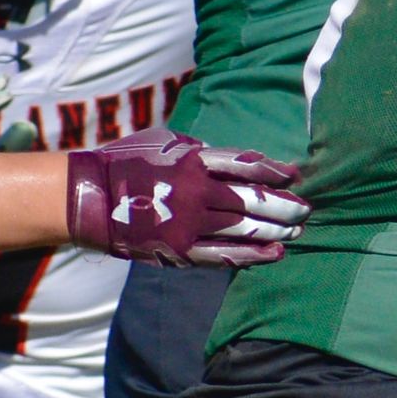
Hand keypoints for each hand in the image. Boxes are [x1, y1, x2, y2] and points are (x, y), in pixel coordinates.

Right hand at [64, 131, 307, 268]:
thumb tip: (230, 159)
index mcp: (192, 160)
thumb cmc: (127, 163)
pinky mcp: (180, 249)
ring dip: (275, 230)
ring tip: (297, 231)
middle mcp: (195, 191)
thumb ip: (199, 149)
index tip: (295, 176)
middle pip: (252, 200)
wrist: (91, 198)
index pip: (245, 165)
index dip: (274, 171)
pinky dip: (253, 255)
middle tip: (305, 210)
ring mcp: (188, 223)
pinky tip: (275, 253)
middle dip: (283, 206)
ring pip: (244, 229)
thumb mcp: (164, 141)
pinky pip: (225, 255)